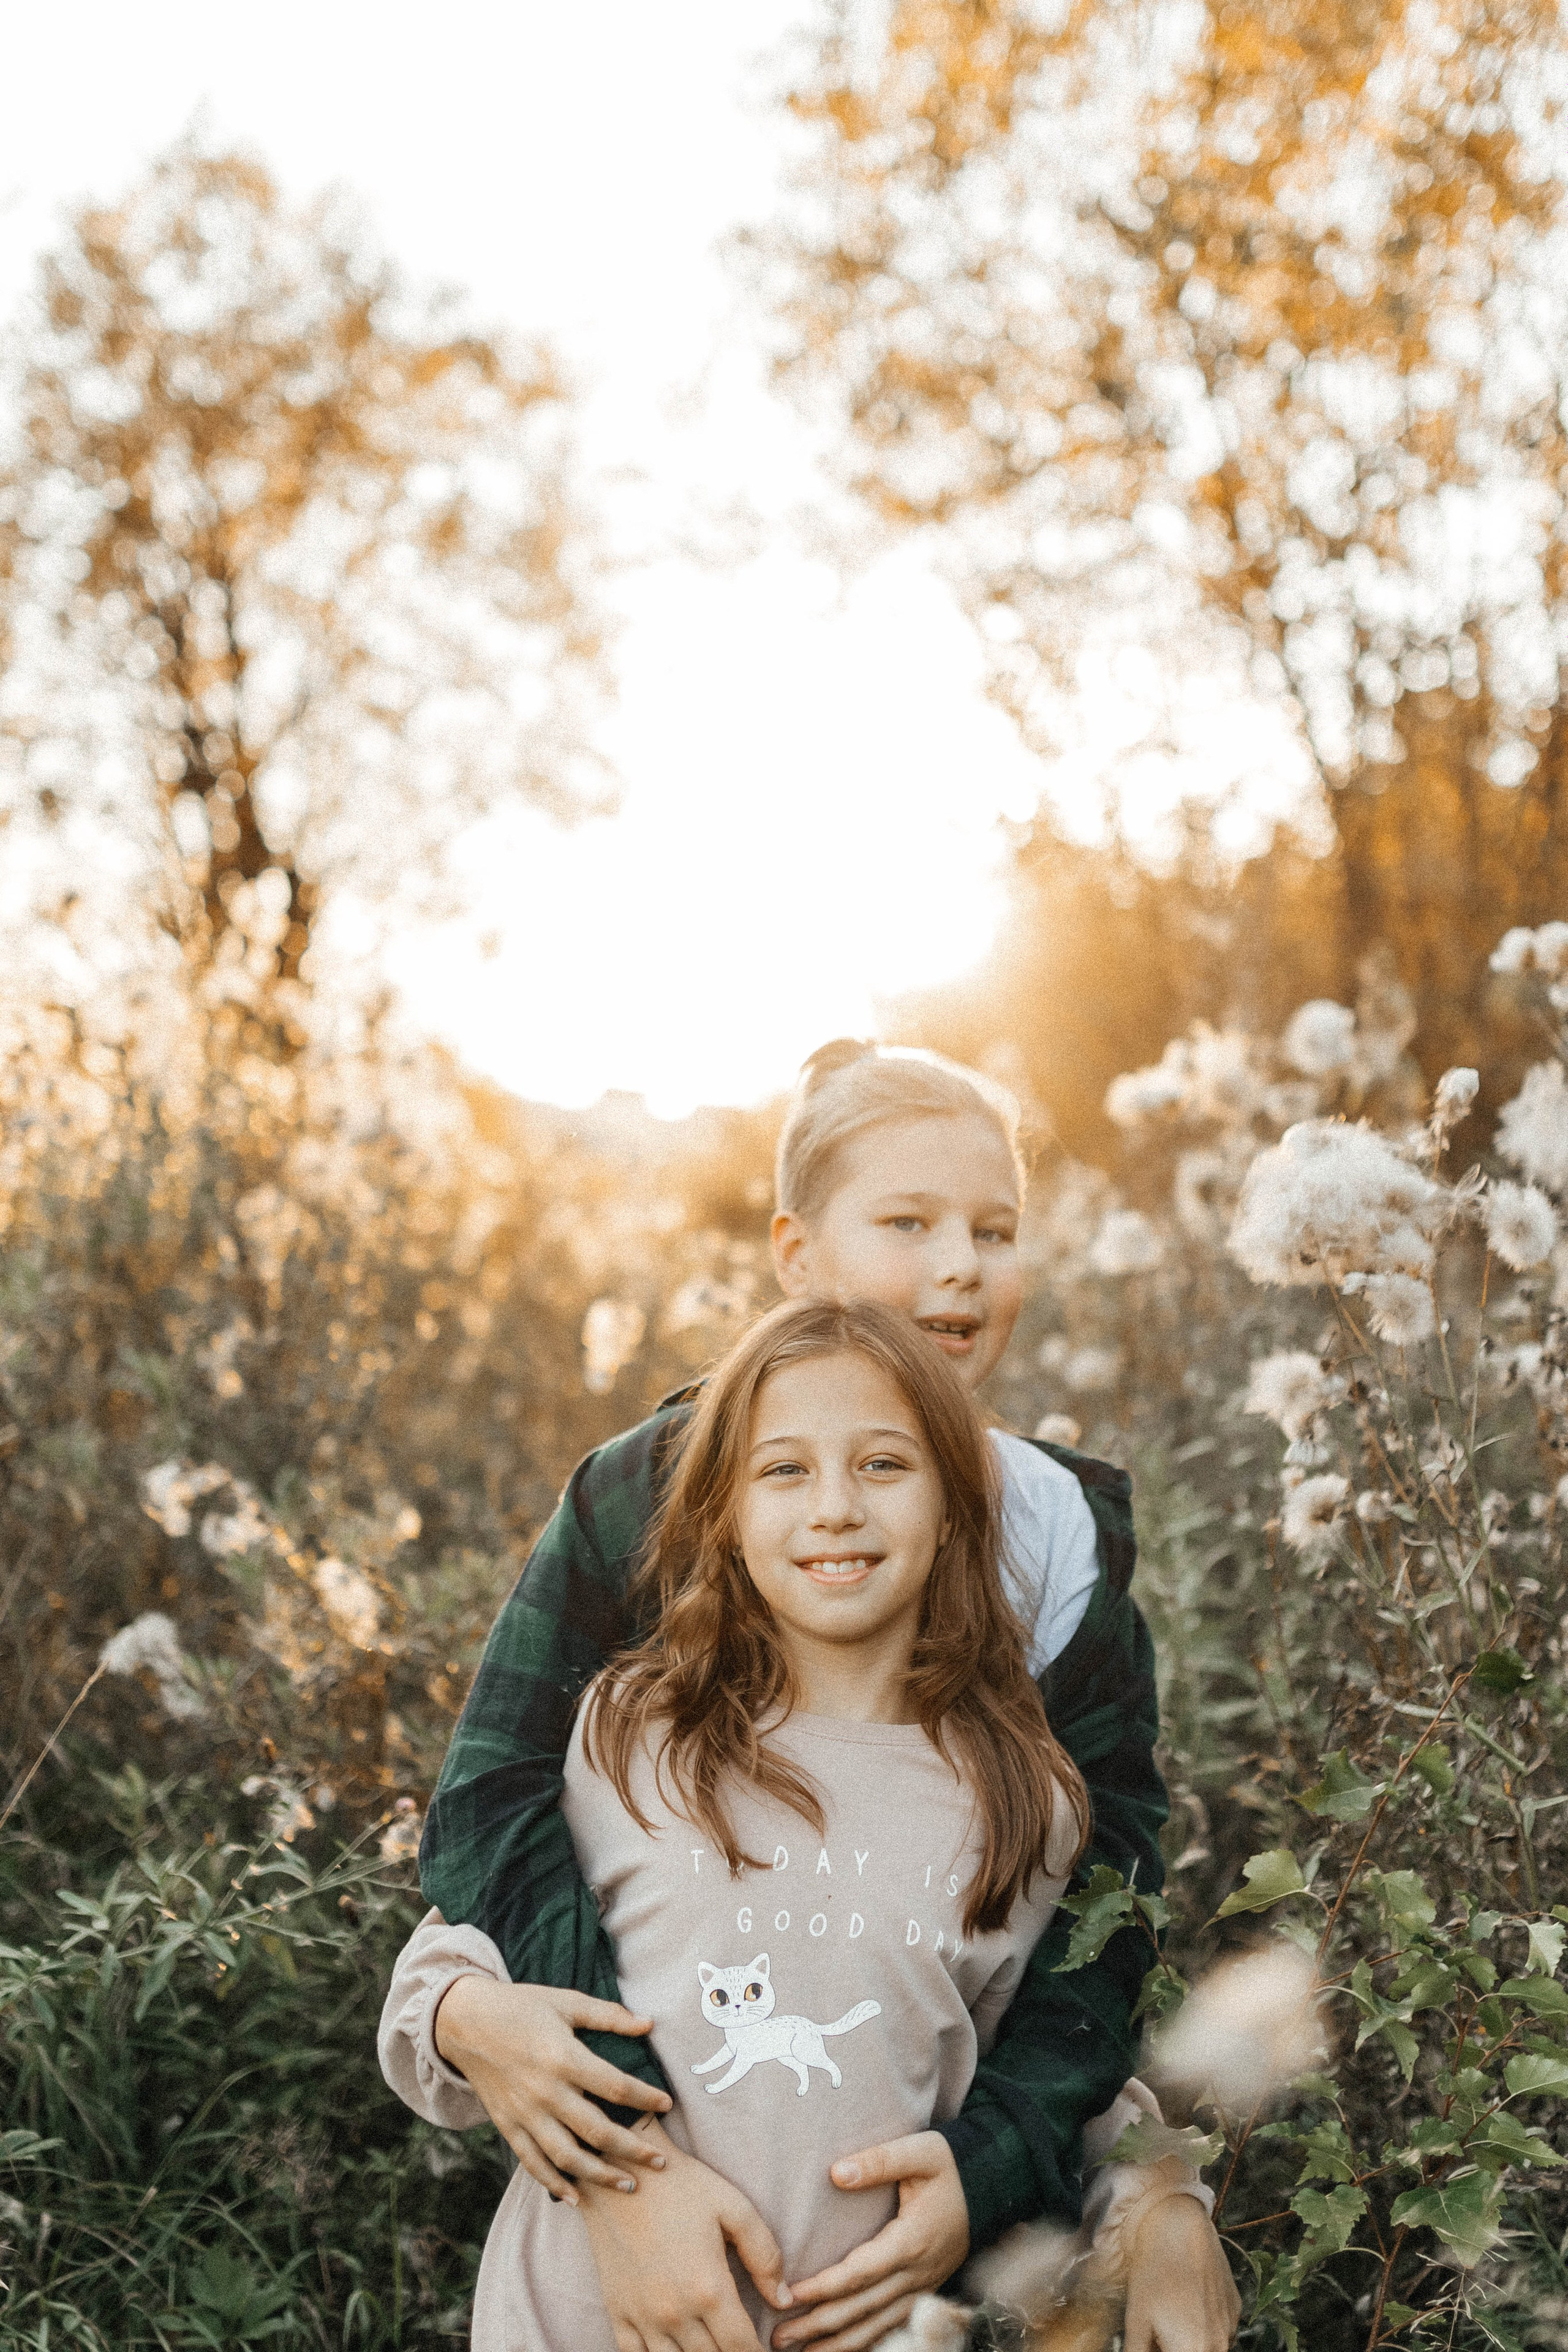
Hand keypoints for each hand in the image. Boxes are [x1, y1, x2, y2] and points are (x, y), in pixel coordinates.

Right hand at [433, 1971, 670, 2198]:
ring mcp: (525, 2114)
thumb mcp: (566, 2001)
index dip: (645, 2098)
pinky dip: (554, 2183)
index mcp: (563, 2057)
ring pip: (567, 2156)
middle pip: (597, 2131)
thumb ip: (608, 2015)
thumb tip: (649, 2023)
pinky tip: (576, 2196)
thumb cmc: (521, 2006)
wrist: (464, 2021)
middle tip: (660, 2162)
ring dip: (600, 2175)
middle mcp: (545, 2092)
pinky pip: (533, 2163)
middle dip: (633, 2150)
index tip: (667, 2104)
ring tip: (628, 2185)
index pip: (615, 2086)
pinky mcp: (507, 2126)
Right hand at [578, 2117, 793, 2351]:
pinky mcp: (618, 2312)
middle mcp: (675, 2313)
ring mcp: (643, 2317)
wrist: (621, 2170)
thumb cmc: (681, 2186)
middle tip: (740, 2345)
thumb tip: (783, 2299)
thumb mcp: (733, 2208)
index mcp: (709, 2289)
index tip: (764, 2350)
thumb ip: (765, 2255)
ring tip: (712, 2347)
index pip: (741, 2349)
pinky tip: (674, 2350)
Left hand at [775, 2131, 969, 2350]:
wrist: (995, 2184)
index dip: (824, 2287)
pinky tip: (842, 2348)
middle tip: (779, 2338)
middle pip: (862, 2308)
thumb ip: (878, 2161)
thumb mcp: (920, 2151)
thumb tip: (836, 2173)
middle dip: (819, 2326)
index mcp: (911, 2241)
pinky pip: (892, 2324)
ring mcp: (923, 2286)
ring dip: (839, 2343)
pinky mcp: (925, 2290)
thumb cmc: (953, 2165)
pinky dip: (866, 2340)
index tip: (789, 2294)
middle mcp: (917, 2273)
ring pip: (877, 2325)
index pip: (859, 2273)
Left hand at [1122, 2195, 1239, 2351]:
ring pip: (1208, 2346)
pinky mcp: (1236, 2309)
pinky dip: (1204, 2324)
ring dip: (1190, 2340)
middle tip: (1156, 2328)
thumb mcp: (1136, 2321)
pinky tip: (1188, 2300)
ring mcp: (1230, 2327)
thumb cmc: (1154, 2274)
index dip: (1159, 2349)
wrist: (1181, 2229)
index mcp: (1194, 2351)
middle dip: (1173, 2346)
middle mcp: (1219, 2345)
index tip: (1150, 2339)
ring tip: (1169, 2311)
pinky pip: (1220, 2329)